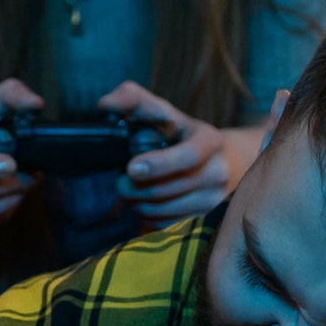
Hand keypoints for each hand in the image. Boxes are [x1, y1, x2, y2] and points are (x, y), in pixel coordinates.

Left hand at [99, 81, 232, 225]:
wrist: (221, 160)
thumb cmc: (181, 134)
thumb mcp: (162, 111)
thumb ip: (132, 99)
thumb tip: (105, 105)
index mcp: (210, 141)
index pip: (187, 157)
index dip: (157, 165)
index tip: (131, 168)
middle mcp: (218, 171)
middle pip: (168, 189)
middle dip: (136, 189)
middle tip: (119, 183)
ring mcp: (215, 199)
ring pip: (165, 211)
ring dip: (139, 204)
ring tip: (132, 192)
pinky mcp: (206, 220)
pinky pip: (168, 226)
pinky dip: (150, 217)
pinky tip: (146, 203)